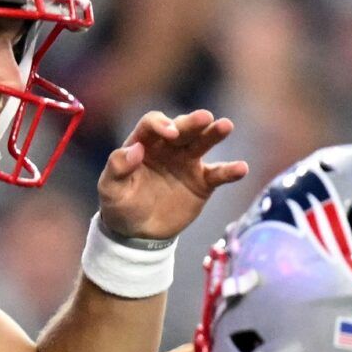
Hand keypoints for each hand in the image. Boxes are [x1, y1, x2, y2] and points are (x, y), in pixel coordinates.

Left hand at [97, 110, 247, 241]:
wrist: (137, 233)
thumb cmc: (120, 206)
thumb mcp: (110, 189)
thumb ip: (117, 167)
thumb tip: (135, 149)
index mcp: (143, 143)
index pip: (153, 124)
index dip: (161, 124)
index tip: (170, 134)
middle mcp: (168, 147)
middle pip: (182, 128)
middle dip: (192, 122)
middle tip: (205, 118)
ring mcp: (187, 162)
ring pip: (202, 143)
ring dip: (214, 133)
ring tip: (225, 126)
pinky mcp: (202, 182)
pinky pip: (218, 173)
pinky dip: (230, 170)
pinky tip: (241, 168)